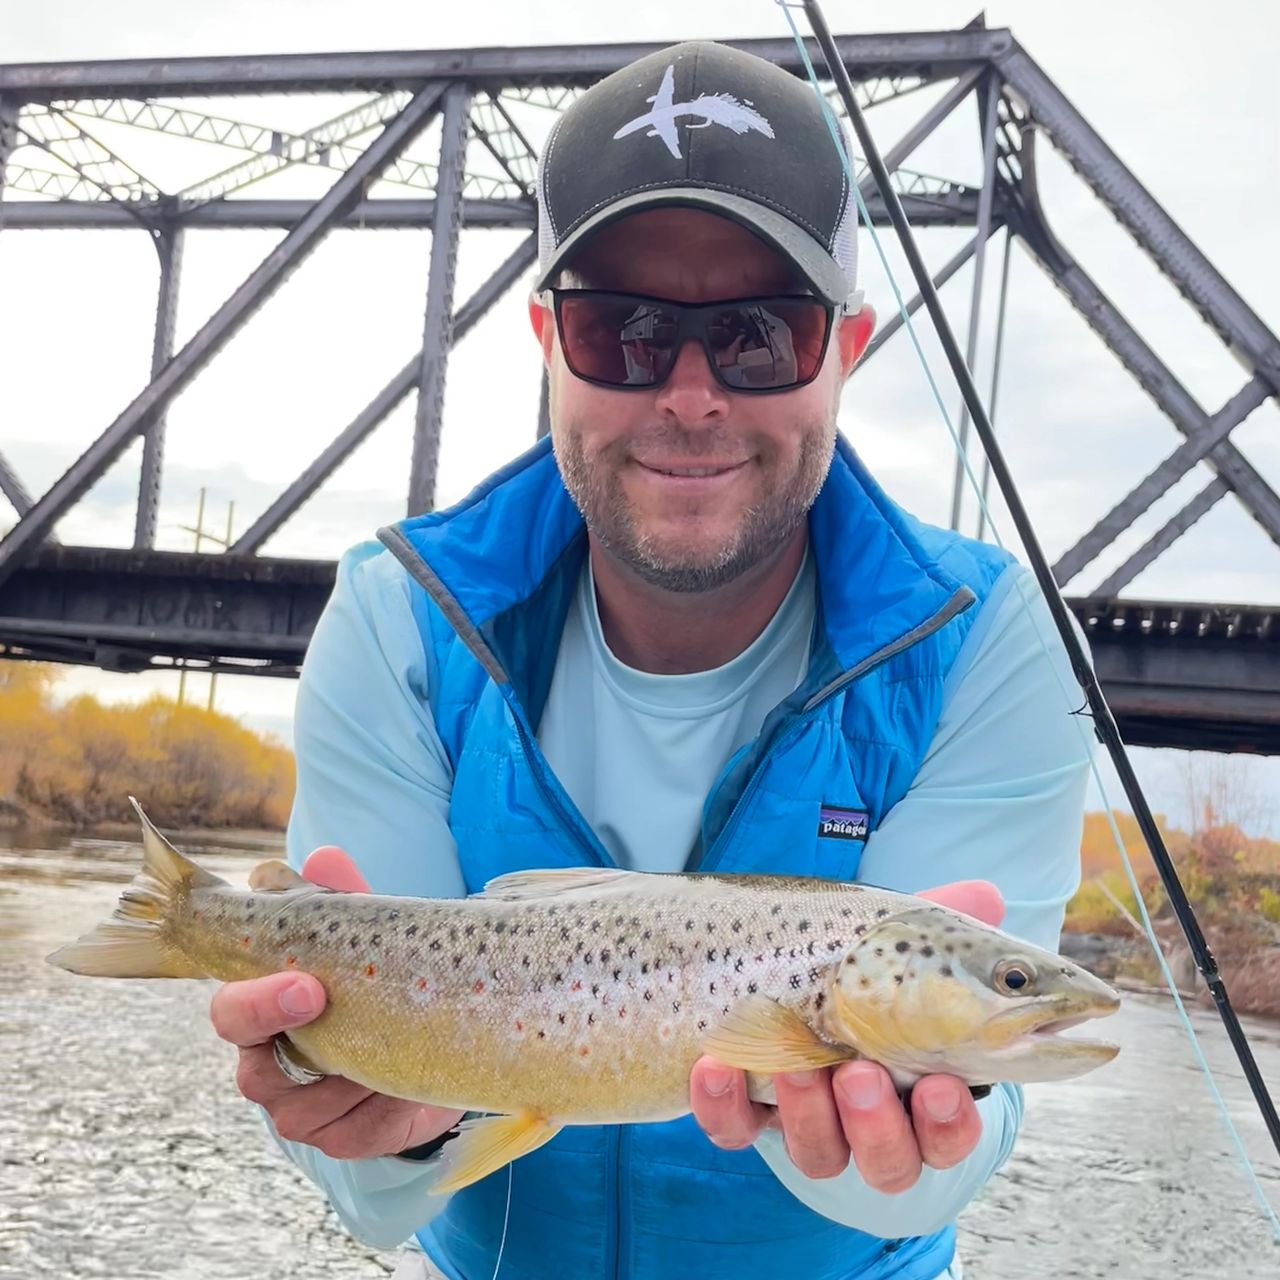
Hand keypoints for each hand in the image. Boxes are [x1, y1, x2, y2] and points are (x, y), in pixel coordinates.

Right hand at [210, 845, 464, 1159]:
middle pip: (256, 1077)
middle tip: (341, 1012)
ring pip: (308, 1112)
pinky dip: (386, 1108)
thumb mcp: (366, 936)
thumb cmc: (379, 975)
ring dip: (356, 1074)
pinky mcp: (348, 1138)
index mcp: (263, 1013)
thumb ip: (345, 900)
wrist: (427, 1033)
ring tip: (399, 1039)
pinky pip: (358, 1135)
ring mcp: (305, 1112)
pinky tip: (411, 1080)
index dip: (257, 1003)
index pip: (230, 1014)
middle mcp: (272, 1068)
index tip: (308, 985)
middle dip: (300, 1048)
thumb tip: (326, 857)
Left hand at [689, 879, 1003, 1190]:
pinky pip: (734, 1127)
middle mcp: (870, 1124)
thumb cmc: (870, 965)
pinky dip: (722, 1104)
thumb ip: (946, 920)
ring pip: (818, 1153)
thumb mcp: (904, 941)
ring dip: (808, 1112)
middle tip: (860, 1073)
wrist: (782, 966)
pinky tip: (715, 1065)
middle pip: (888, 1161)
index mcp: (921, 1091)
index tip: (939, 1086)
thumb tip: (984, 896)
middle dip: (877, 1125)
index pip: (948, 1132)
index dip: (948, 1123)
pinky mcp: (746, 1111)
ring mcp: (807, 1121)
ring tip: (799, 1064)